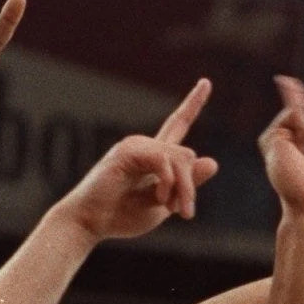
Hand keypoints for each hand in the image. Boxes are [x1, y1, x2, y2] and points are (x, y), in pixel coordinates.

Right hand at [59, 80, 218, 240]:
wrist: (89, 222)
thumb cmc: (122, 215)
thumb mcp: (165, 204)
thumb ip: (187, 185)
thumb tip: (213, 161)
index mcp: (155, 157)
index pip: (178, 124)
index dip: (193, 104)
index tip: (206, 82)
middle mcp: (146, 145)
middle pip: (187, 155)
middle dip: (191, 187)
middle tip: (186, 214)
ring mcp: (136, 145)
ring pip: (181, 158)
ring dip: (183, 187)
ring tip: (171, 210)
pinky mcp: (127, 151)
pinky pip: (164, 160)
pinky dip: (168, 182)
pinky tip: (159, 198)